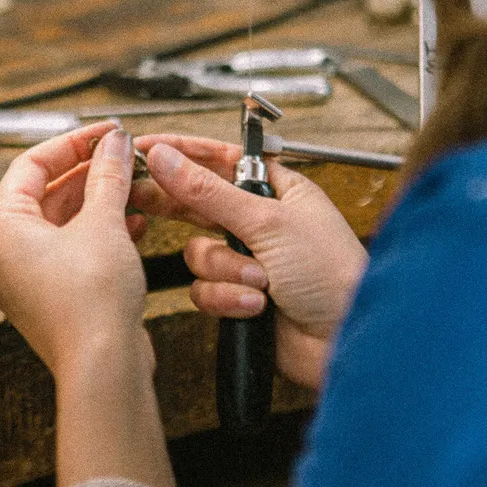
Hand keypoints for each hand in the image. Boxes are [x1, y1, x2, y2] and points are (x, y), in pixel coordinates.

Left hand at [0, 122, 149, 376]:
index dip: (73, 142)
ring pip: (63, 224)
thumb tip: (114, 144)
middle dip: (89, 173)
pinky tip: (134, 224)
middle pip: (46, 194)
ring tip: (134, 187)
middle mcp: (5, 254)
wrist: (103, 367)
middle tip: (125, 157)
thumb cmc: (90, 302)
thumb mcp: (103, 224)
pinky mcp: (52, 298)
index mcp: (1, 228)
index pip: (30, 164)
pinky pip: (73, 252)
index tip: (107, 132)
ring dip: (99, 202)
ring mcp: (27, 279)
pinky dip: (100, 233)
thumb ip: (108, 176)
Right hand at [132, 135, 367, 389]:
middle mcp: (261, 223)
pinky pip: (205, 290)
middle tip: (141, 198)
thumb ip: (209, 191)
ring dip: (226, 270)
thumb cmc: (332, 274)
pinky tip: (256, 306)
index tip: (146, 146)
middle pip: (201, 204)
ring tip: (260, 281)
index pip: (221, 160)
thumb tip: (166, 158)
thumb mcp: (268, 222)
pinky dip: (228, 298)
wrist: (345, 340)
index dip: (183, 152)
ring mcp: (249, 262)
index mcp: (279, 190)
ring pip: (199, 254)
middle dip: (178, 207)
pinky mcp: (239, 297)